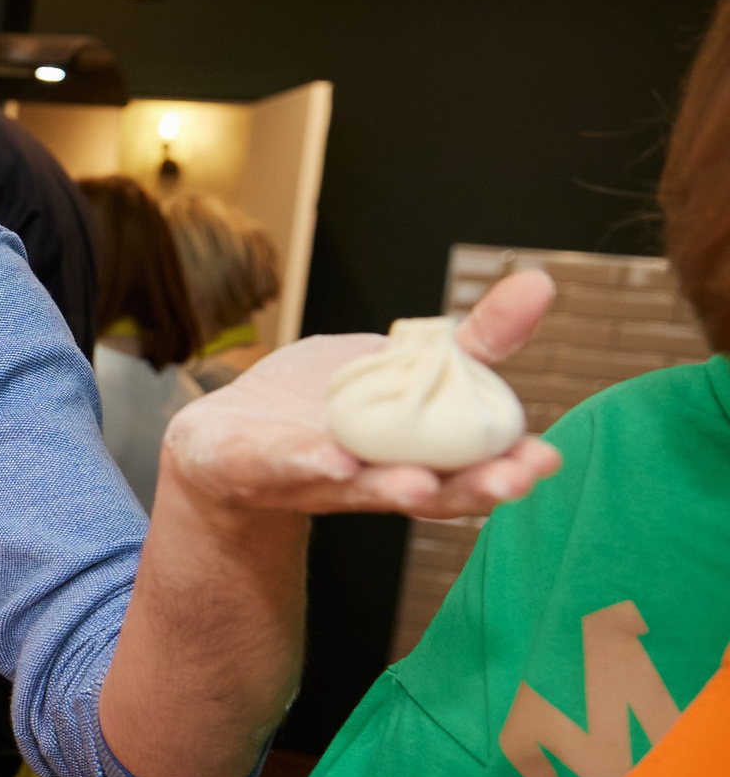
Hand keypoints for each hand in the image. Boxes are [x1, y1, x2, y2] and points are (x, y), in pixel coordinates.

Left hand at [161, 270, 562, 519]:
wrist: (228, 436)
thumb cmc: (328, 404)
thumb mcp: (404, 362)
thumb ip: (472, 340)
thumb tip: (541, 283)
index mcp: (416, 457)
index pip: (470, 468)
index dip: (509, 466)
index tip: (548, 459)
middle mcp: (373, 478)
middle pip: (431, 493)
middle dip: (471, 489)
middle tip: (512, 481)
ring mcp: (314, 478)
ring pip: (360, 488)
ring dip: (391, 489)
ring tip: (419, 486)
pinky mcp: (255, 468)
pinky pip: (283, 465)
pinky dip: (305, 463)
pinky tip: (332, 460)